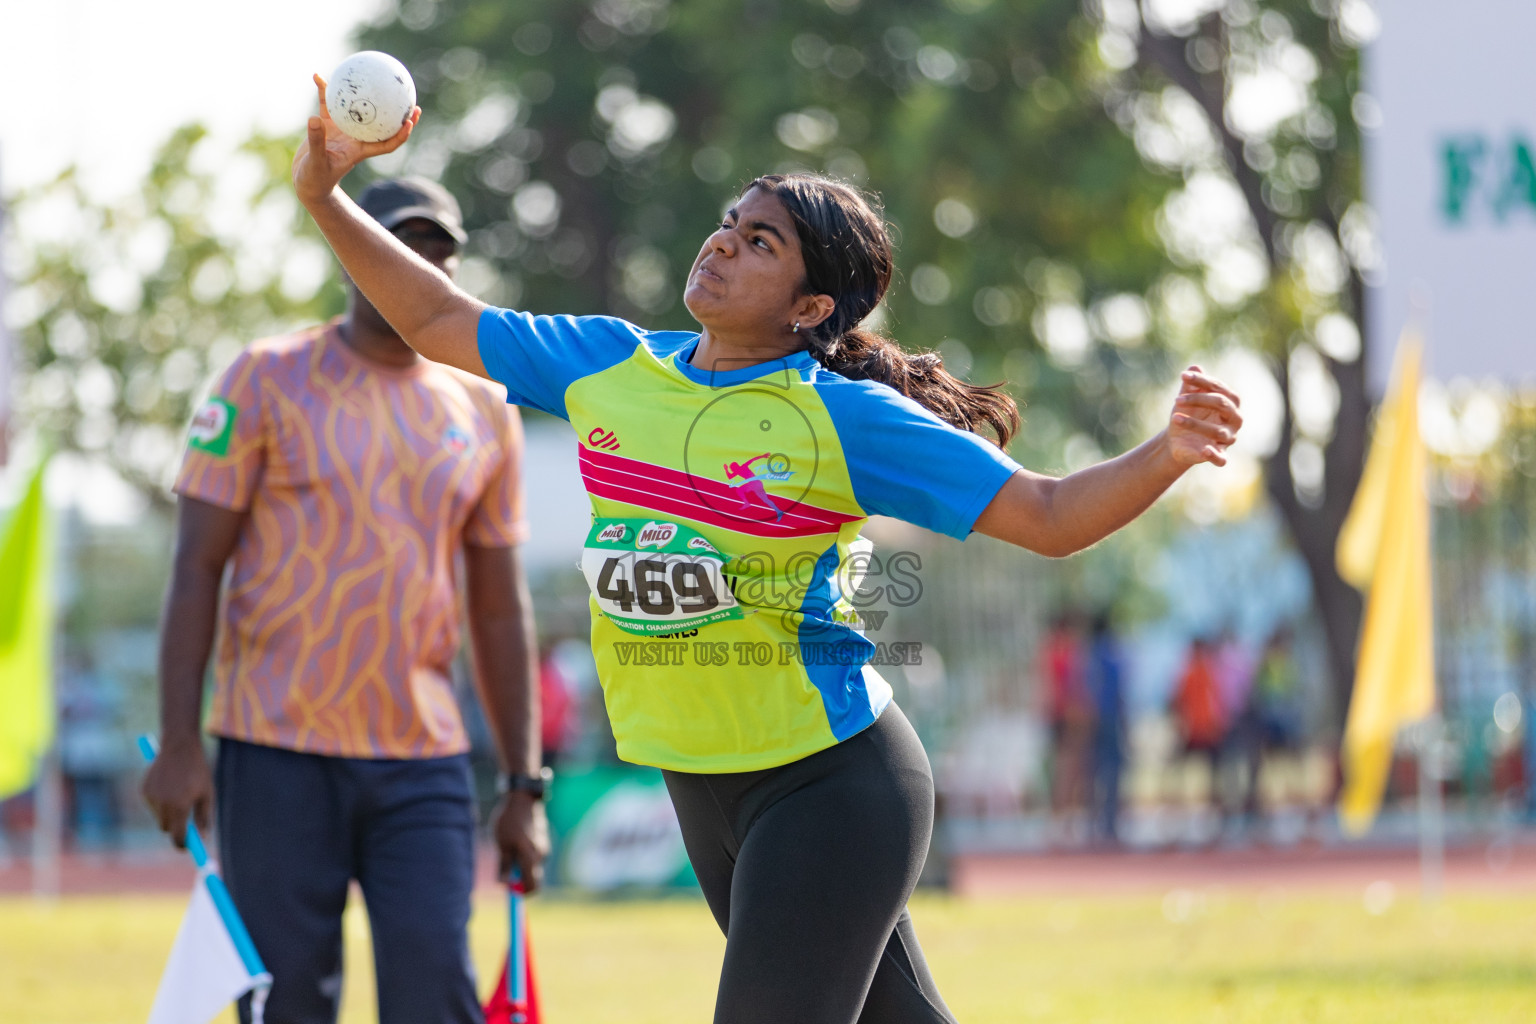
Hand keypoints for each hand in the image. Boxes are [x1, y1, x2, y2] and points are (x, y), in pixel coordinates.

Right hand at [140, 736, 212, 849]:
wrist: (179, 746)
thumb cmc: (197, 770)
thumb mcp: (207, 794)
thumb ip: (204, 818)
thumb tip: (202, 838)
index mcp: (179, 807)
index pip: (178, 837)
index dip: (183, 845)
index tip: (188, 847)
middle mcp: (162, 805)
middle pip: (167, 828)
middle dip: (176, 827)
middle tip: (187, 822)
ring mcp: (151, 798)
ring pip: (159, 816)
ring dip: (168, 812)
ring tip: (180, 791)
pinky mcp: (144, 790)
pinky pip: (153, 804)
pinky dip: (160, 801)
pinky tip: (169, 784)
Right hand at [292, 73, 419, 206]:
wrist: (305, 182)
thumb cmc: (314, 180)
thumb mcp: (316, 163)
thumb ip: (316, 142)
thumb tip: (314, 119)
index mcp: (359, 151)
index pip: (387, 144)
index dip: (401, 135)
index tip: (410, 122)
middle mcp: (355, 139)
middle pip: (382, 125)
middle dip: (398, 115)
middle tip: (411, 100)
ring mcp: (342, 131)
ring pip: (358, 109)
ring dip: (365, 94)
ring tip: (371, 74)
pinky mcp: (327, 125)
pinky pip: (328, 104)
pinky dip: (325, 91)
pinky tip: (317, 76)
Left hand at [492, 791, 550, 893]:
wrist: (522, 798)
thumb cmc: (509, 821)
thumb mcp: (501, 845)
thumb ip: (504, 867)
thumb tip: (504, 885)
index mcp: (531, 858)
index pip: (533, 887)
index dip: (522, 893)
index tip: (509, 890)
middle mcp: (541, 855)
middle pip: (533, 878)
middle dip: (519, 879)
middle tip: (504, 871)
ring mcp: (544, 847)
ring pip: (532, 866)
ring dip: (520, 865)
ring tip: (507, 848)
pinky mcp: (543, 840)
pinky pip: (533, 855)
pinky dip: (524, 855)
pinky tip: (515, 840)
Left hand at [1166, 365, 1241, 467]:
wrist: (1179, 440)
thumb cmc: (1188, 414)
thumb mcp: (1187, 400)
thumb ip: (1192, 386)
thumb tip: (1195, 366)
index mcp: (1231, 402)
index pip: (1219, 387)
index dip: (1202, 381)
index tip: (1183, 376)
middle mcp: (1235, 419)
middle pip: (1221, 404)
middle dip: (1198, 400)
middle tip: (1176, 400)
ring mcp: (1229, 438)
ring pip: (1216, 431)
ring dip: (1194, 424)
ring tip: (1174, 418)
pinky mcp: (1220, 455)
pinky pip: (1222, 458)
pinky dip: (1215, 455)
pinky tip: (1205, 450)